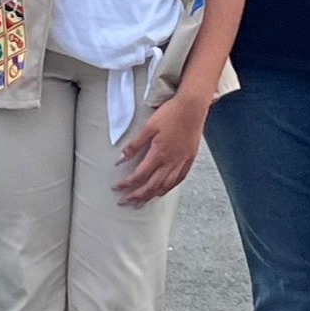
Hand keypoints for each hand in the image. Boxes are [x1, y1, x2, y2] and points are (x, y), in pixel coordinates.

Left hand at [115, 86, 209, 206]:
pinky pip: (178, 180)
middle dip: (136, 196)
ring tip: (140, 203)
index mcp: (159, 154)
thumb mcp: (148, 127)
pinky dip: (168, 189)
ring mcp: (182, 162)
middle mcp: (171, 162)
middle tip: (124, 202)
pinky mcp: (189, 160)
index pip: (139, 176)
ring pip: (165, 186)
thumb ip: (134, 145)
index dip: (126, 184)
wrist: (193, 107)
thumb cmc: (170, 113)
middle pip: (151, 186)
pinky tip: (161, 192)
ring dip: (151, 196)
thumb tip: (120, 160)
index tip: (116, 188)